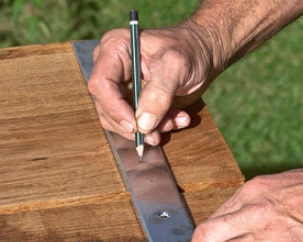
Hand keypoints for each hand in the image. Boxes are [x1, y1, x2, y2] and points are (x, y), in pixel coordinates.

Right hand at [87, 24, 214, 145]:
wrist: (201, 53)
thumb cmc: (189, 49)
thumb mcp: (177, 66)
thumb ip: (159, 93)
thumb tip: (142, 124)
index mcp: (115, 48)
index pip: (101, 84)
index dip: (115, 109)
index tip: (136, 126)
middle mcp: (112, 68)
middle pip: (107, 107)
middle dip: (135, 125)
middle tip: (159, 132)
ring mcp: (119, 87)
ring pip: (120, 121)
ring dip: (148, 130)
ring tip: (174, 122)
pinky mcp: (130, 102)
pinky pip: (134, 124)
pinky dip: (156, 128)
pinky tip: (175, 119)